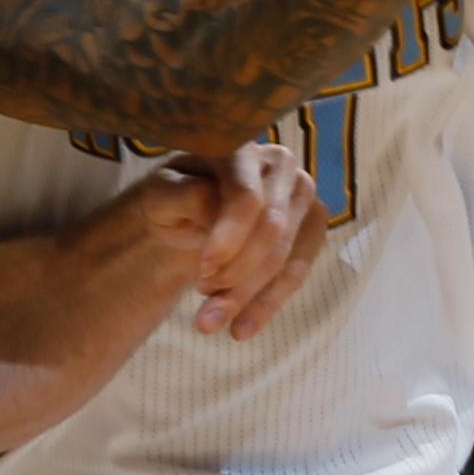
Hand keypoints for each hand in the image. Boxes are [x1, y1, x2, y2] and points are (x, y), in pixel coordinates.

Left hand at [133, 144, 324, 340]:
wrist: (187, 209)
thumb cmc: (174, 195)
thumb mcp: (163, 192)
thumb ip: (187, 195)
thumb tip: (217, 208)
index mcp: (241, 146)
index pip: (248, 198)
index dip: (229, 239)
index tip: (201, 273)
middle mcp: (280, 164)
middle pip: (272, 231)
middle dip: (237, 275)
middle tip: (200, 297)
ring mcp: (301, 195)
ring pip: (285, 257)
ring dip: (249, 296)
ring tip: (210, 321)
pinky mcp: (310, 227)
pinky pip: (296, 272)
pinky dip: (267, 304)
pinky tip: (241, 328)